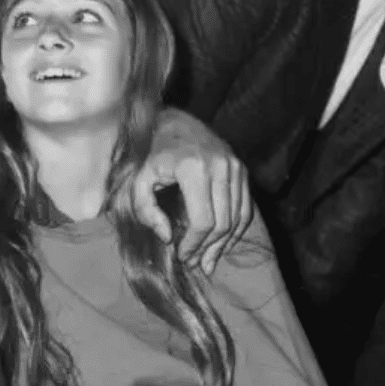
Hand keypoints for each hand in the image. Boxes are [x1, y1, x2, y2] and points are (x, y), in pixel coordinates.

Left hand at [131, 107, 252, 273]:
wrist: (174, 121)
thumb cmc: (152, 153)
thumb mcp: (138, 179)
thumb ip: (146, 209)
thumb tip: (168, 237)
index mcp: (193, 168)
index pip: (202, 220)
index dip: (194, 244)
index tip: (182, 257)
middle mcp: (220, 167)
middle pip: (223, 222)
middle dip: (209, 249)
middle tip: (197, 264)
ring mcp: (235, 167)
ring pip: (238, 218)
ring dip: (224, 244)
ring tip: (209, 261)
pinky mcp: (242, 170)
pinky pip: (246, 208)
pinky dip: (236, 229)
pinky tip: (223, 244)